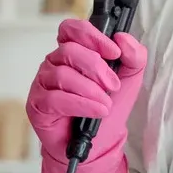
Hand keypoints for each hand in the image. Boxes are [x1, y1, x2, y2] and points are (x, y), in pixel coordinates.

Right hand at [28, 19, 146, 172]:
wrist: (99, 143)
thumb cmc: (108, 107)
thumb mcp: (129, 79)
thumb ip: (134, 56)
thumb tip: (124, 39)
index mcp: (74, 52)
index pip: (72, 29)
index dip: (92, 36)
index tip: (113, 52)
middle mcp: (55, 64)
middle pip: (70, 51)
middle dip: (96, 68)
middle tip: (112, 86)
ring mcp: (43, 84)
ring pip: (63, 74)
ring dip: (91, 90)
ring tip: (105, 104)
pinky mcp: (38, 106)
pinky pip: (56, 98)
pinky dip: (81, 104)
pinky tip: (96, 111)